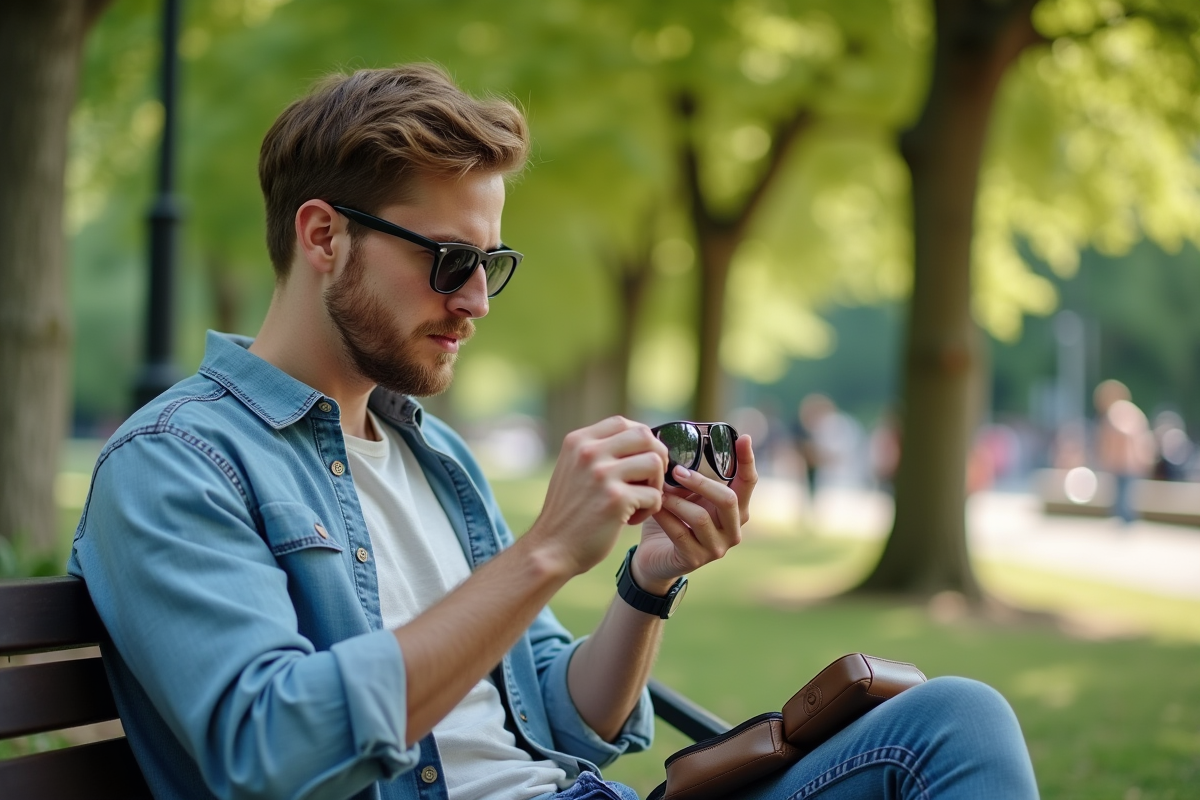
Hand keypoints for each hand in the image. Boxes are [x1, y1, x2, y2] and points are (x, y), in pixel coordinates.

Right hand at [526, 417, 668, 576]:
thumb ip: (598, 451)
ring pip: (655, 463)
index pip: (623, 422)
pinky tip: (630, 519)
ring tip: (639, 501)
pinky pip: (654, 495)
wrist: (551, 549)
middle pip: (644, 436)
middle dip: (656, 457)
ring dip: (655, 484)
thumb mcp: (573, 469)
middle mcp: (588, 452)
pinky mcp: (616, 499)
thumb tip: (642, 437)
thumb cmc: (569, 511)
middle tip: (649, 480)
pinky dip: (649, 509)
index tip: (640, 459)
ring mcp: (602, 474)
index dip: (640, 439)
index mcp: (578, 441)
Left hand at [632, 435, 756, 593]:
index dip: (747, 460)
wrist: (654, 557)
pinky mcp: (695, 559)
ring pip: (701, 517)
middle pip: (728, 500)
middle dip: (701, 482)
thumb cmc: (673, 519)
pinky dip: (665, 517)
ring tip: (659, 491)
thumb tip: (677, 448)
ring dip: (676, 501)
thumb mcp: (685, 495)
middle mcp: (733, 529)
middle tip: (676, 470)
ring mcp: (716, 548)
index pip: (749, 483)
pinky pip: (680, 533)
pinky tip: (654, 508)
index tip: (744, 438)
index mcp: (736, 509)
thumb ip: (690, 478)